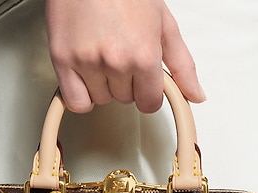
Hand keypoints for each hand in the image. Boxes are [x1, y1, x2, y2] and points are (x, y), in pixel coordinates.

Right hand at [45, 0, 204, 112]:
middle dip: (125, 83)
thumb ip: (182, 65)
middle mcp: (115, 61)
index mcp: (143, 55)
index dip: (148, 92)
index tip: (143, 81)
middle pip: (125, 100)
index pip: (150, 103)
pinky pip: (76, 101)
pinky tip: (85, 76)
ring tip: (101, 54)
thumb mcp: (163, 24)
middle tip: (120, 53)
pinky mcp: (62, 59)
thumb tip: (195, 95)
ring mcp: (87, 62)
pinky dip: (81, 95)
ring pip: (101, 99)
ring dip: (102, 86)